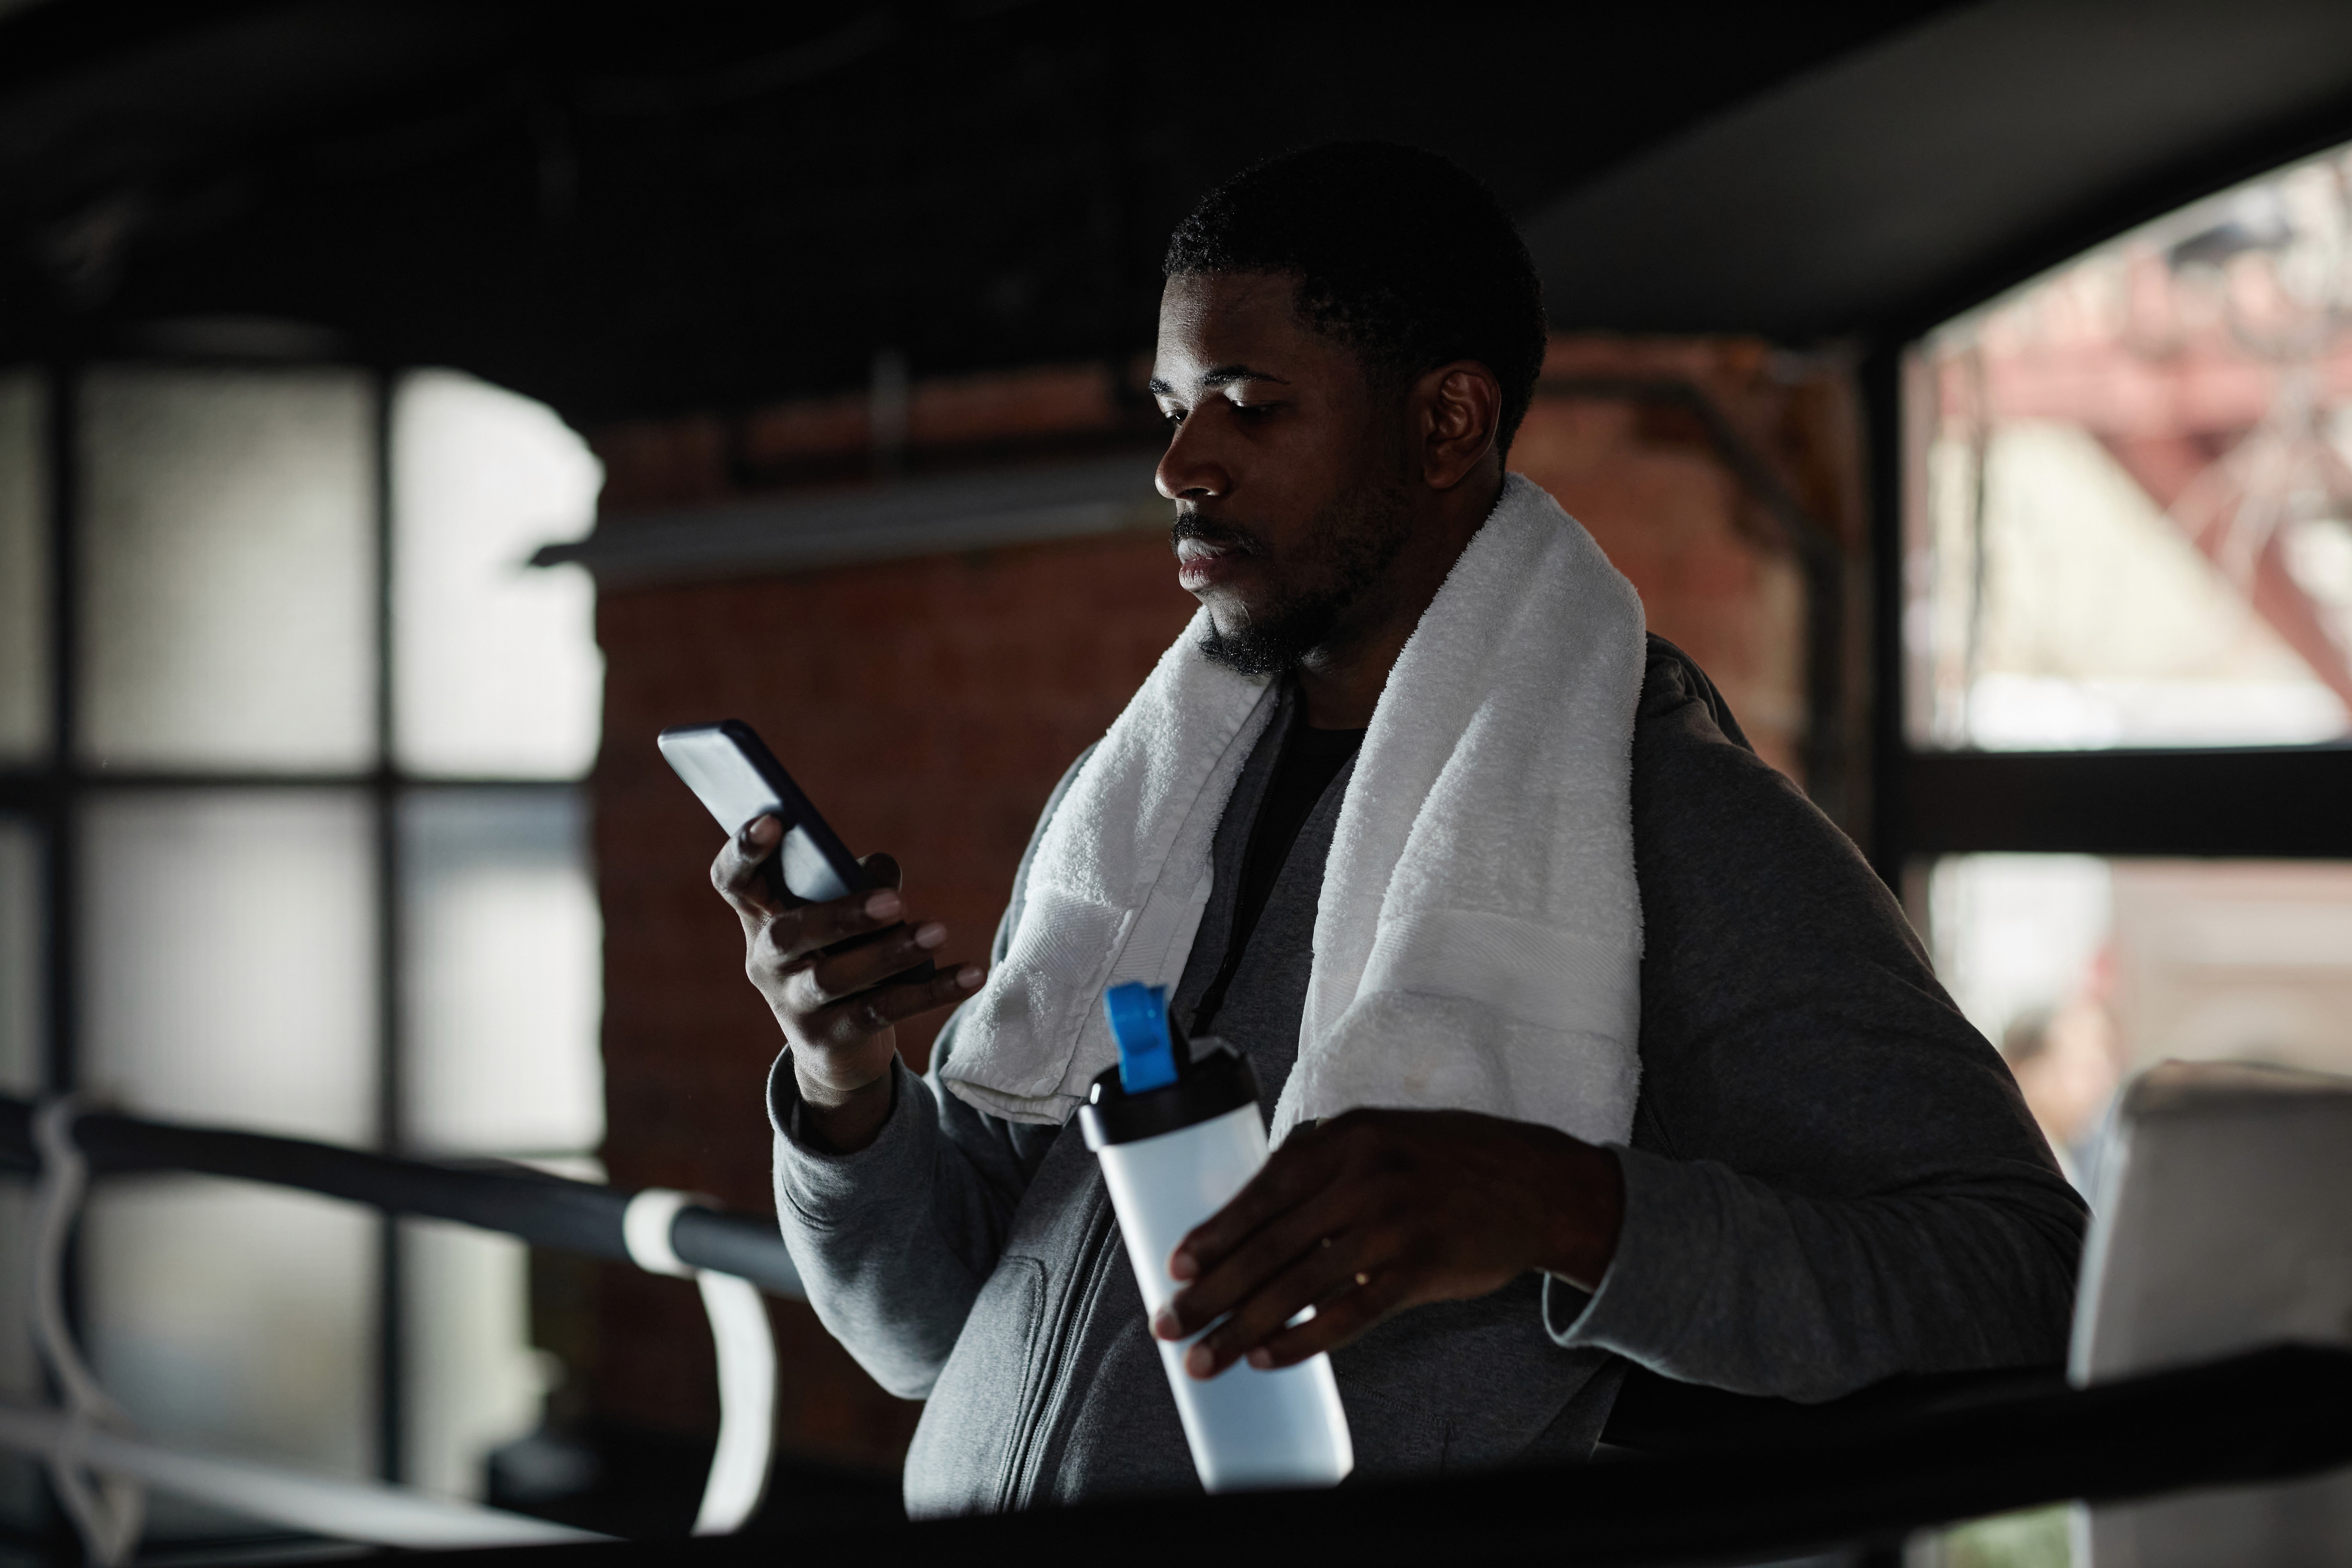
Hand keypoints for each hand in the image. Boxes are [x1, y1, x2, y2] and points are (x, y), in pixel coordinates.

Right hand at [710, 815, 981, 1150]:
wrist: (837, 1047)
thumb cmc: (841, 953)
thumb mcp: (844, 915)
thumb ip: (859, 881)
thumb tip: (884, 872)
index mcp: (761, 917)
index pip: (733, 881)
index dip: (744, 851)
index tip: (774, 820)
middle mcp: (765, 961)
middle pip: (789, 934)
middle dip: (841, 915)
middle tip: (896, 902)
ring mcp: (791, 1004)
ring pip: (835, 978)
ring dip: (891, 953)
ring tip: (938, 932)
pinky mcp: (827, 1040)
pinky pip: (880, 1012)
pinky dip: (930, 992)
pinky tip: (970, 974)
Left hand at [1149, 1108, 1622, 1377]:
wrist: (1533, 1183)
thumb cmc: (1445, 1163)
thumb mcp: (1379, 1139)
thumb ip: (1322, 1167)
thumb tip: (1252, 1215)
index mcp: (1345, 1138)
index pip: (1263, 1191)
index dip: (1215, 1234)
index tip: (1175, 1268)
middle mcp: (1364, 1176)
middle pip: (1270, 1243)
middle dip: (1211, 1289)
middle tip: (1169, 1325)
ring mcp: (1393, 1224)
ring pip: (1299, 1285)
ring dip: (1242, 1327)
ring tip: (1204, 1358)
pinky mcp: (1420, 1268)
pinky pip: (1348, 1314)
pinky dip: (1302, 1340)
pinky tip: (1267, 1358)